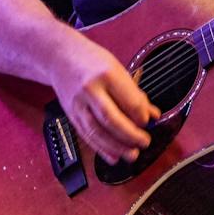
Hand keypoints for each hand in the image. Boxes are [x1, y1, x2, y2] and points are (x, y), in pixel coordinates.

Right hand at [50, 32, 158, 165]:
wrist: (60, 57)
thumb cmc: (93, 62)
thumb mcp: (118, 69)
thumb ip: (135, 93)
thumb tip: (152, 115)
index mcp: (106, 74)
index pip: (128, 101)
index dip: (141, 116)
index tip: (148, 122)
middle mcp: (90, 90)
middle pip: (111, 119)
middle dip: (130, 135)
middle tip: (144, 142)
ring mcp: (78, 104)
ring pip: (97, 131)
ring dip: (116, 147)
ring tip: (132, 154)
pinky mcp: (71, 115)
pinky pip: (87, 136)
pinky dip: (101, 149)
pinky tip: (114, 157)